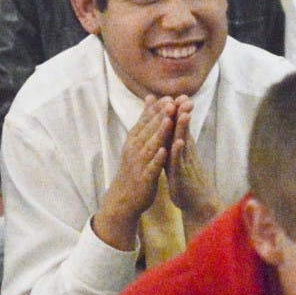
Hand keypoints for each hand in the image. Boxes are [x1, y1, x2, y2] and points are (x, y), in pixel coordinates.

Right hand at [93, 96, 174, 249]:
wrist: (124, 198)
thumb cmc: (134, 166)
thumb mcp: (137, 140)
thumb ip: (145, 119)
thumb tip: (150, 97)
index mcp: (134, 139)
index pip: (146, 121)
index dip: (157, 109)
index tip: (169, 96)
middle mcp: (134, 149)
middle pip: (148, 130)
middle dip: (160, 116)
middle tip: (171, 102)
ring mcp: (139, 163)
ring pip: (150, 146)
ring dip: (159, 133)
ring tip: (169, 121)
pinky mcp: (144, 178)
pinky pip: (151, 167)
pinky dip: (157, 159)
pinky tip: (164, 151)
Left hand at [166, 96, 220, 237]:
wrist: (197, 204)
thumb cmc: (188, 180)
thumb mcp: (181, 158)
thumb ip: (177, 142)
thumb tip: (175, 126)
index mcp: (182, 148)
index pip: (179, 127)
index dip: (177, 111)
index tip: (177, 94)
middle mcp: (185, 154)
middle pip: (183, 130)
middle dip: (183, 113)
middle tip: (184, 96)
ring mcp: (185, 164)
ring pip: (183, 143)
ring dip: (183, 128)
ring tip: (183, 112)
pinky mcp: (182, 177)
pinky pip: (180, 163)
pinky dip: (179, 153)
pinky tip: (178, 142)